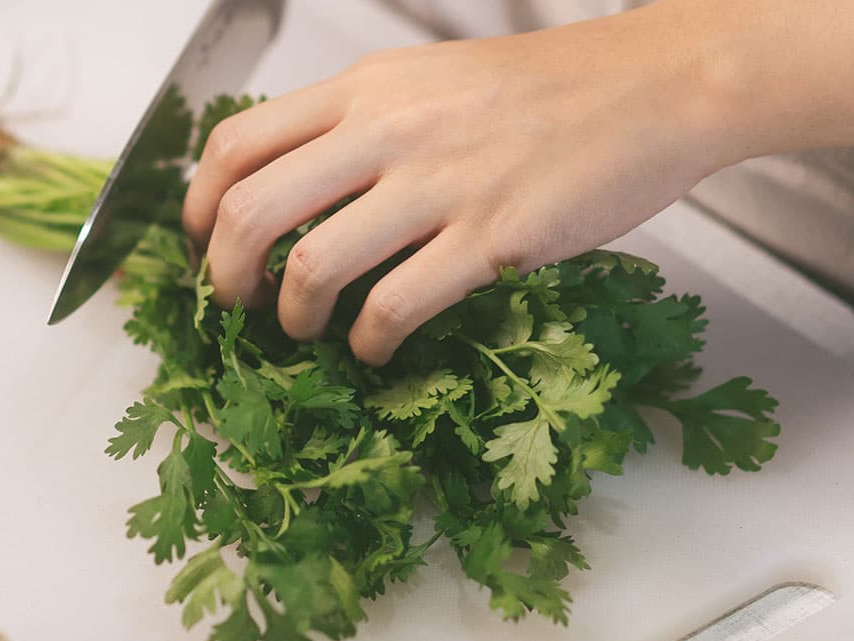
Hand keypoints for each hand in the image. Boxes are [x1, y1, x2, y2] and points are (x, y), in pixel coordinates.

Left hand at [183, 4, 733, 365]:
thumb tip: (299, 183)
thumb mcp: (432, 79)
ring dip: (294, 317)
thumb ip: (363, 122)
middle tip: (238, 304)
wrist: (654, 86)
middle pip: (252, 210)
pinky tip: (375, 348)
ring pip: (314, 265)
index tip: (204, 244)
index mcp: (367, 88)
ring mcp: (441, 185)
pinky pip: (397, 305)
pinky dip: (368, 342)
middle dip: (226, 275)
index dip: (199, 205)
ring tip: (306, 332)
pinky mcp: (495, 238)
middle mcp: (389, 130)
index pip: (238, 143)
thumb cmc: (548, 88)